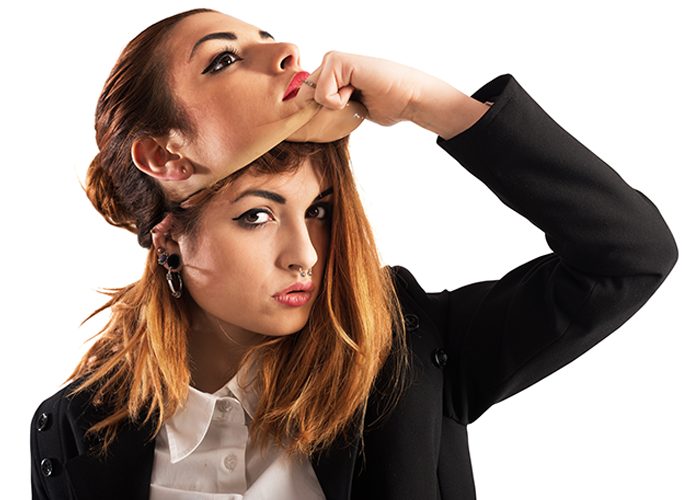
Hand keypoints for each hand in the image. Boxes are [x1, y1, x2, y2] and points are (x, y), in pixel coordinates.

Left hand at [299, 51, 490, 137]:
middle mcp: (330, 63)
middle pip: (305, 97)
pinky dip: (340, 102)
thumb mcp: (351, 110)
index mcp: (332, 74)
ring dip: (337, 106)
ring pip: (312, 96)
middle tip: (354, 103)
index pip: (306, 98)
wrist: (409, 99)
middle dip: (325, 110)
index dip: (316, 113)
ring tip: (359, 95)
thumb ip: (330, 108)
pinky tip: (359, 90)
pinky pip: (322, 94)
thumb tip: (309, 121)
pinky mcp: (337, 61)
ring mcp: (333, 60)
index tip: (343, 111)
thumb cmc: (387, 105)